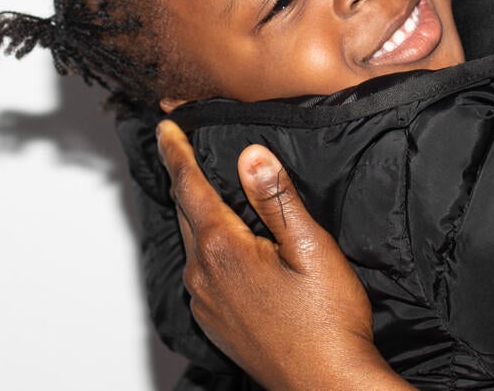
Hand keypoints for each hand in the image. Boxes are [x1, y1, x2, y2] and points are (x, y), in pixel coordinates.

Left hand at [156, 121, 411, 390]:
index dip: (176, 152)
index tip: (165, 127)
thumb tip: (251, 156)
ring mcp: (208, 303)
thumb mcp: (312, 248)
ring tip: (205, 191)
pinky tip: (227, 247)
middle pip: (186, 213)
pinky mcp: (217, 323)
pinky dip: (207, 249)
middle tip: (178, 147)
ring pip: (193, 245)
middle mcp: (205, 277)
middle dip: (182, 178)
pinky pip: (202, 274)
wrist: (327, 385)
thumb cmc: (328, 322)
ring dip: (196, 215)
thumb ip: (278, 199)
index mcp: (224, 250)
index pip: (190, 187)